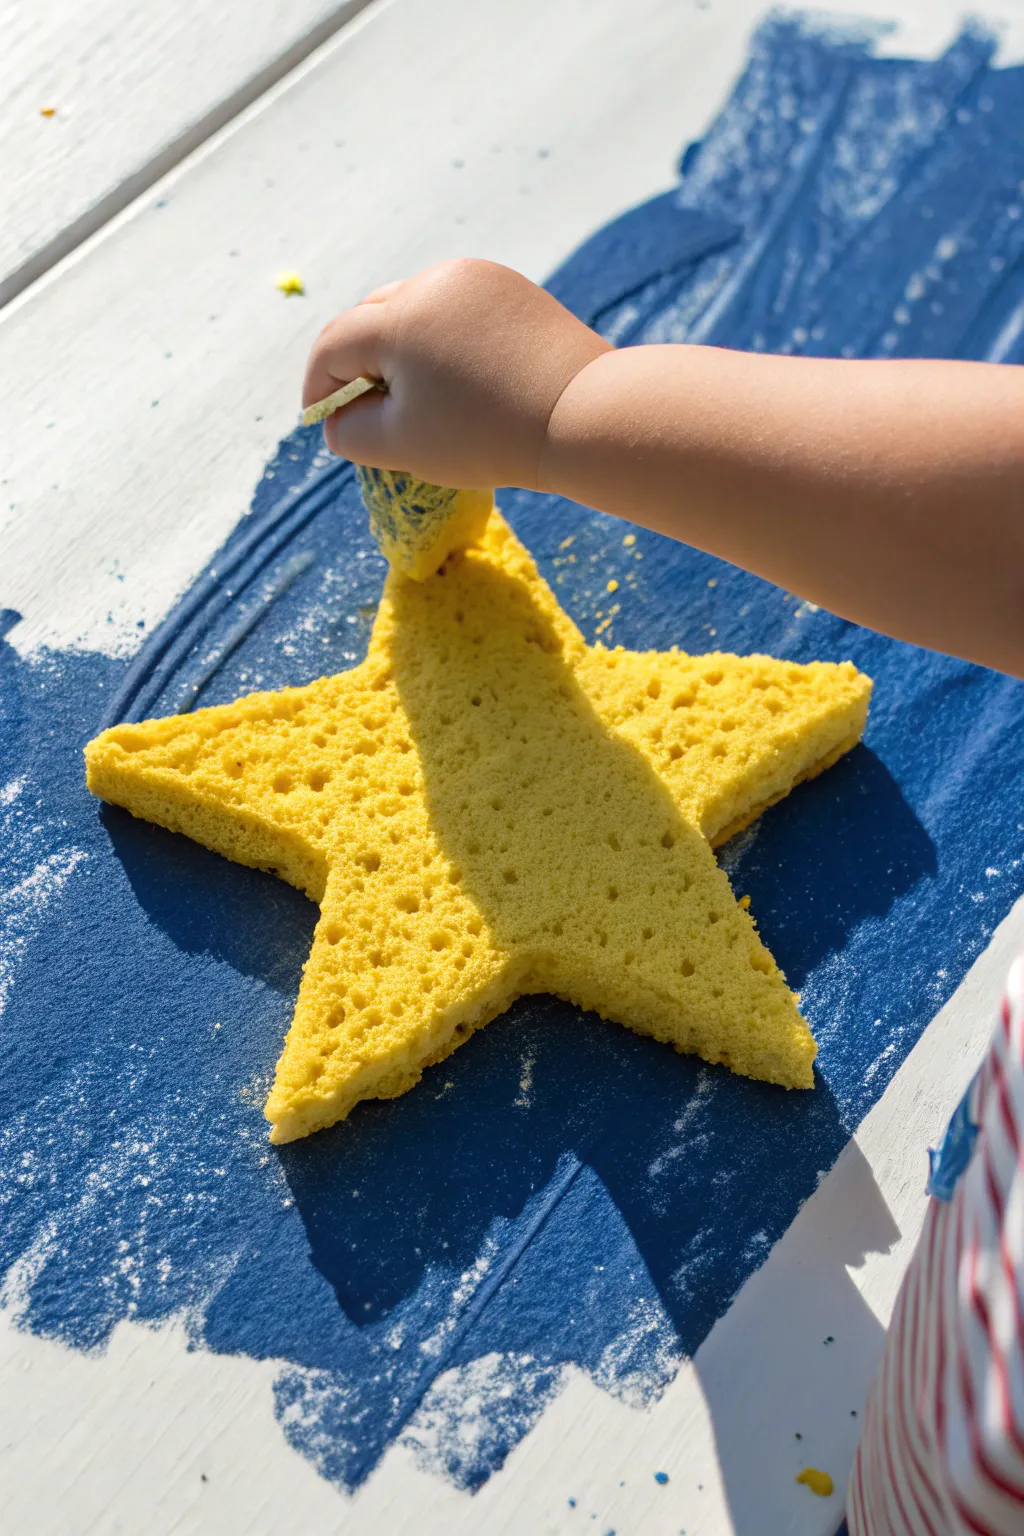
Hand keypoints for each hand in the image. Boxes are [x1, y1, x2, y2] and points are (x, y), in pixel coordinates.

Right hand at [302, 258, 610, 489]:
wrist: (584, 415)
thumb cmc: (488, 438)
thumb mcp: (405, 446)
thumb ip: (352, 433)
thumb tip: (336, 419)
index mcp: (397, 316)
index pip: (334, 346)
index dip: (319, 388)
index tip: (321, 422)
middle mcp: (431, 282)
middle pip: (372, 318)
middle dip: (358, 364)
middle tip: (364, 409)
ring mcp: (475, 277)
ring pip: (414, 308)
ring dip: (401, 348)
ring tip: (414, 395)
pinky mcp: (510, 287)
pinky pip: (456, 309)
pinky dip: (443, 339)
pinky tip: (459, 377)